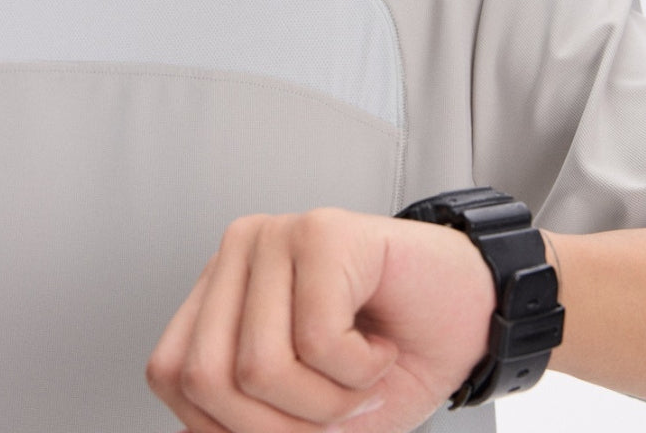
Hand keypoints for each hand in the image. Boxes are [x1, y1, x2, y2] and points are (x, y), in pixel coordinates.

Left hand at [146, 207, 495, 432]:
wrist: (475, 313)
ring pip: (259, 367)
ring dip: (328, 403)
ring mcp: (278, 234)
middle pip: (207, 378)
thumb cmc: (394, 354)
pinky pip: (319, 342)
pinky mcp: (323, 231)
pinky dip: (361, 373)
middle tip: (337, 401)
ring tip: (361, 369)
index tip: (293, 420)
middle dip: (283, 425)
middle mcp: (240, 250)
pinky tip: (379, 344)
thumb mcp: (308, 415)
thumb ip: (247, 423)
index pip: (170, 374)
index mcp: (223, 289)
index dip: (225, 428)